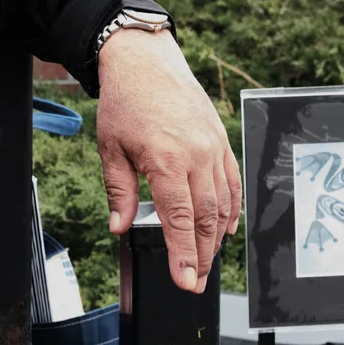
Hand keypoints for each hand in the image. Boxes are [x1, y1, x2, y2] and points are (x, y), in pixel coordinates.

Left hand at [96, 28, 241, 292]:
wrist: (146, 62)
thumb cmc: (125, 102)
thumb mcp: (111, 148)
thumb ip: (118, 191)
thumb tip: (119, 226)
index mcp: (166, 160)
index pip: (179, 219)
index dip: (183, 254)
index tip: (185, 280)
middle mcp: (196, 156)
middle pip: (206, 218)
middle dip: (202, 256)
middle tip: (195, 282)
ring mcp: (213, 148)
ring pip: (222, 204)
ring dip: (216, 238)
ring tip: (206, 262)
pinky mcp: (221, 141)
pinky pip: (232, 182)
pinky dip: (231, 209)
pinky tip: (225, 229)